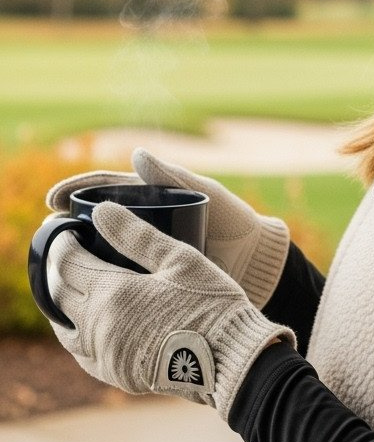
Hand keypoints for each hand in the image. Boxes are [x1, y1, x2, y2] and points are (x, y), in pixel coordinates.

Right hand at [47, 148, 290, 308]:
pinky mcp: (155, 278)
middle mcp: (144, 224)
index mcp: (151, 197)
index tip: (54, 199)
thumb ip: (175, 176)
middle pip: (100, 219)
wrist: (255, 261)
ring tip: (58, 259)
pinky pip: (124, 277)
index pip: (106, 188)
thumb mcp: (206, 193)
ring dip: (81, 253)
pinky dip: (104, 279)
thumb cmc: (233, 220)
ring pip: (106, 249)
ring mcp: (147, 250)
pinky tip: (86, 286)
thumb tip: (137, 154)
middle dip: (71, 221)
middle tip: (49, 229)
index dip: (77, 190)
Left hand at [47, 201, 296, 420]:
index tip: (65, 230)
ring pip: (64, 327)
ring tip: (70, 288)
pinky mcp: (115, 374)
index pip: (68, 263)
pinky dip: (75, 334)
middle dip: (57, 271)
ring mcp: (105, 354)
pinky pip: (80, 353)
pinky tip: (86, 325)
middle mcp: (99, 325)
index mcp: (113, 292)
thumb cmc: (211, 304)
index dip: (62, 243)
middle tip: (66, 254)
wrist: (229, 360)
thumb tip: (101, 210)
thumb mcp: (179, 259)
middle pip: (58, 294)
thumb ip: (137, 234)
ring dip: (61, 305)